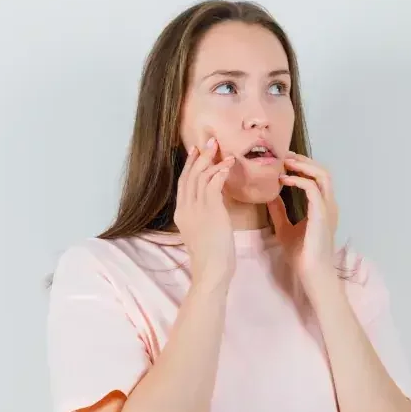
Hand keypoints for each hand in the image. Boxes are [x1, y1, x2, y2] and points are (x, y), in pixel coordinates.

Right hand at [174, 137, 236, 286]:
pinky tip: (229, 164)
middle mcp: (185, 209)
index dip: (189, 165)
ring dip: (211, 159)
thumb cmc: (212, 257)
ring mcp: (196, 209)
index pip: (183, 183)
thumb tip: (215, 205)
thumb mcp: (203, 233)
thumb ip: (205, 217)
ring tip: (221, 148)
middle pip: (189, 175)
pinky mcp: (210, 210)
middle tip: (209, 141)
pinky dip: (221, 171)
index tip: (195, 151)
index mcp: (181, 214)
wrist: (212, 270)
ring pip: (200, 176)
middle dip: (199, 156)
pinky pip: (213, 183)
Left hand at [268, 153, 339, 289]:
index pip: (318, 178)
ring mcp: (328, 208)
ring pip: (322, 175)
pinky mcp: (322, 214)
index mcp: (322, 207)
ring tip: (285, 163)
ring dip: (303, 166)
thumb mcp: (285, 228)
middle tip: (284, 156)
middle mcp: (329, 204)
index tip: (284, 161)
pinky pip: (313, 189)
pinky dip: (299, 181)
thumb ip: (279, 211)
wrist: (311, 272)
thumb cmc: (302, 254)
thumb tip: (269, 196)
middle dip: (304, 161)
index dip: (303, 166)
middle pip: (323, 171)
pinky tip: (285, 180)